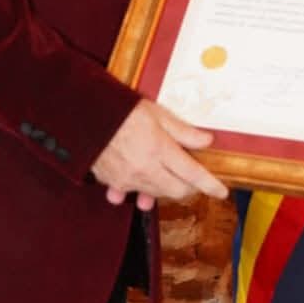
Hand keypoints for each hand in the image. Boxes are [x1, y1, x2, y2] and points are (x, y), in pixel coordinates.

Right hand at [91, 98, 227, 210]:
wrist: (82, 114)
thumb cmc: (120, 108)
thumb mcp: (156, 113)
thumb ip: (182, 130)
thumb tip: (206, 140)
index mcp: (160, 149)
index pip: (193, 174)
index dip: (211, 185)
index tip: (222, 191)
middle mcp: (145, 169)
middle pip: (177, 191)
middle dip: (188, 188)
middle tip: (190, 176)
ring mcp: (127, 178)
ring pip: (155, 194)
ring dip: (163, 188)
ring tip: (163, 174)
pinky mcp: (111, 182)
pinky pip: (128, 194)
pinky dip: (134, 191)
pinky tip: (134, 186)